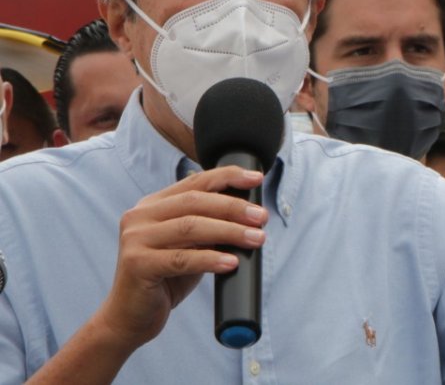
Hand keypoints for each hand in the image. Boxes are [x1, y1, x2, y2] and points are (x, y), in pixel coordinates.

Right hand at [97, 166, 268, 348]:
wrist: (130, 318)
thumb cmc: (166, 279)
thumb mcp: (191, 246)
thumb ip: (210, 227)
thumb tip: (251, 214)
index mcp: (152, 205)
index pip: (195, 183)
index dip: (227, 177)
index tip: (257, 179)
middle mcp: (140, 216)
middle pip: (195, 202)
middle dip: (234, 207)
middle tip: (262, 217)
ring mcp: (135, 239)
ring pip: (191, 227)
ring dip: (230, 231)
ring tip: (257, 239)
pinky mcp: (137, 264)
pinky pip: (181, 259)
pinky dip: (210, 259)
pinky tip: (232, 263)